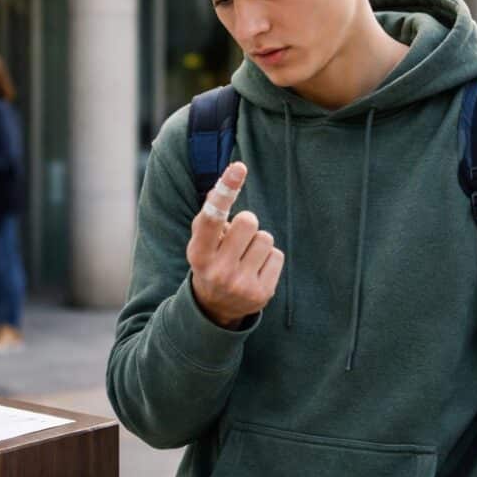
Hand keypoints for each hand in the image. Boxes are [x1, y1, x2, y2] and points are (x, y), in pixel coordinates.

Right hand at [186, 162, 283, 328]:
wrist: (216, 308)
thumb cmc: (210, 262)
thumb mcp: (201, 242)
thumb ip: (210, 215)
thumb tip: (223, 184)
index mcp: (199, 254)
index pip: (212, 217)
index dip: (225, 190)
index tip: (238, 168)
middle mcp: (218, 271)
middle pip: (248, 221)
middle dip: (245, 224)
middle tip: (237, 240)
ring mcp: (241, 284)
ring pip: (265, 238)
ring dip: (257, 243)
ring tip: (245, 257)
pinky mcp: (263, 293)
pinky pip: (277, 255)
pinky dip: (268, 259)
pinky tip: (255, 270)